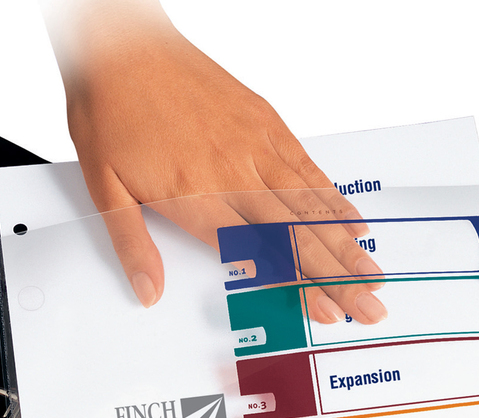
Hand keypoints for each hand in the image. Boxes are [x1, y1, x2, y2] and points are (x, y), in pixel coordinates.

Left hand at [58, 1, 384, 323]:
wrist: (119, 43)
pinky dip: (334, 200)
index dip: (297, 287)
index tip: (325, 312)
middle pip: (298, 237)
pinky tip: (353, 222)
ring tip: (373, 275)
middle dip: (339, 278)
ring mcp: (256, 145)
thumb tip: (147, 290)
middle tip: (370, 306)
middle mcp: (235, 173)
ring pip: (312, 206)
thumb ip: (132, 245)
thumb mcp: (104, 187)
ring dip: (347, 246)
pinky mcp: (265, 123)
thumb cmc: (112, 110)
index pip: (258, 255)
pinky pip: (309, 169)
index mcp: (197, 196)